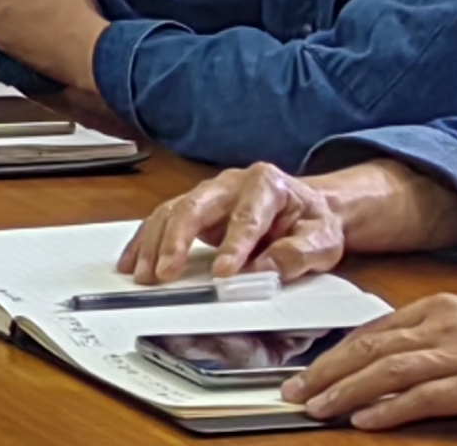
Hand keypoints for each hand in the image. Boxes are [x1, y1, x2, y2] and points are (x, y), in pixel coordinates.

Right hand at [121, 162, 357, 284]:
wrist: (308, 207)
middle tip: (165, 272)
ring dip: (154, 244)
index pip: (246, 217)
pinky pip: (164, 220)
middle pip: (195, 205)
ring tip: (144, 274)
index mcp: (267, 184)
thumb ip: (299, 253)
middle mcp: (231, 183)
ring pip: (173, 211)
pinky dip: (146, 241)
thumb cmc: (313, 223)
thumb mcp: (323, 240)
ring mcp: (209, 193)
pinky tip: (133, 260)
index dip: (233, 246)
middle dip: (176, 240)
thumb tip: (265, 268)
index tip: (223, 274)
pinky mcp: (196, 209)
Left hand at [285, 299, 456, 431]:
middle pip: (368, 349)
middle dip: (325, 372)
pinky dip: (389, 409)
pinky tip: (365, 420)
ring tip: (318, 409)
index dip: (333, 353)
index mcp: (439, 309)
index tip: (307, 373)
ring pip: (387, 371)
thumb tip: (390, 358)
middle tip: (295, 394)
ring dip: (346, 392)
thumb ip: (433, 339)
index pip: (371, 332)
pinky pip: (422, 397)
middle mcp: (444, 325)